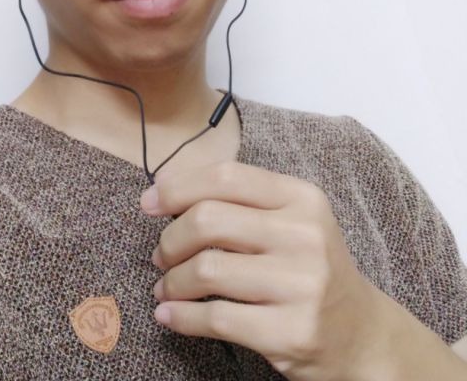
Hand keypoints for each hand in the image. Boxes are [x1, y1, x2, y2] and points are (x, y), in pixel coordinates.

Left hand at [139, 160, 387, 380]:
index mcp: (301, 197)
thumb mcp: (289, 221)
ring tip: (166, 287)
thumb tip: (162, 193)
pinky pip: (214, 317)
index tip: (149, 203)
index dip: (178, 187)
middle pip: (207, 220)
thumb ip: (237, 202)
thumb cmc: (308, 267)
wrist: (361, 334)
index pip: (225, 176)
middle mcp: (305, 235)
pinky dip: (180, 316)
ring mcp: (301, 285)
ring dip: (171, 281)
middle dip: (170, 239)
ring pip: (205, 269)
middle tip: (161, 255)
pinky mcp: (291, 332)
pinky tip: (169, 315)